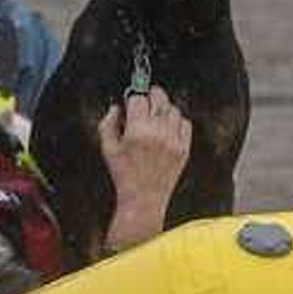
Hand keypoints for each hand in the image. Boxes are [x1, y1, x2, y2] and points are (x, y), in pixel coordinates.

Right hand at [93, 89, 195, 247]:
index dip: (132, 97)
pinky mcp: (184, 148)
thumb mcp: (107, 148)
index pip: (138, 98)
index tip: (130, 101)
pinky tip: (168, 125)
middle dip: (151, 94)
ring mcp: (174, 140)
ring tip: (155, 114)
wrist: (143, 199)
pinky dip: (177, 120)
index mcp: (137, 131)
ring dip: (163, 107)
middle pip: (159, 98)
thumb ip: (107, 123)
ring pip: (173, 109)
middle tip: (146, 97)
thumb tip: (116, 107)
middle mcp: (158, 133)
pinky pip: (185, 123)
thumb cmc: (123, 175)